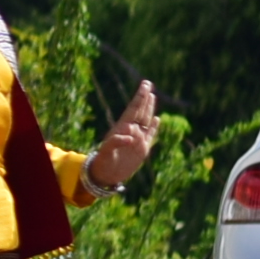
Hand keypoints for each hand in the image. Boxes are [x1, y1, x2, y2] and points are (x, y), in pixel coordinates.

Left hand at [86, 79, 159, 195]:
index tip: (144, 85)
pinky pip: (150, 134)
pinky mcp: (142, 149)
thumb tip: (132, 133)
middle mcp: (130, 131)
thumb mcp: (107, 151)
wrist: (106, 175)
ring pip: (145, 120)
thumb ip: (117, 141)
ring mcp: (137, 139)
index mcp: (121, 128)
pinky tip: (156, 118)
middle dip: (144, 98)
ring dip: (149, 108)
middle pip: (139, 111)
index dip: (139, 98)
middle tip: (147, 83)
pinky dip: (154, 126)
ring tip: (152, 96)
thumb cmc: (103, 162)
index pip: (133, 109)